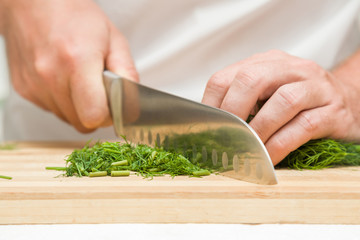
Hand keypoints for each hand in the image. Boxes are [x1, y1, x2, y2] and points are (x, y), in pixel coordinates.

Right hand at [1, 0, 137, 131]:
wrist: (34, 3)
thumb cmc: (76, 16)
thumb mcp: (113, 39)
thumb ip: (127, 73)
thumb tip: (132, 104)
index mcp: (77, 61)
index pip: (94, 115)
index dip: (108, 116)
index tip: (113, 106)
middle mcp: (50, 75)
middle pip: (81, 123)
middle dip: (95, 112)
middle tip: (99, 91)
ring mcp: (34, 84)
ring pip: (66, 118)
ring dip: (78, 108)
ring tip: (79, 80)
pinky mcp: (23, 88)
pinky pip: (51, 109)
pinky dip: (61, 101)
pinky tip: (62, 79)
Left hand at [202, 50, 359, 164]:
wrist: (350, 104)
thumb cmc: (300, 103)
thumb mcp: (268, 94)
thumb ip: (244, 102)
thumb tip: (210, 128)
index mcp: (268, 63)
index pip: (227, 77)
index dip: (211, 104)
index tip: (205, 129)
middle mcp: (292, 68)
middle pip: (252, 80)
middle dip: (232, 113)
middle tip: (224, 139)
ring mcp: (316, 87)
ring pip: (282, 102)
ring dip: (258, 131)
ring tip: (246, 150)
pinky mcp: (334, 111)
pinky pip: (303, 127)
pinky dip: (280, 145)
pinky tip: (268, 159)